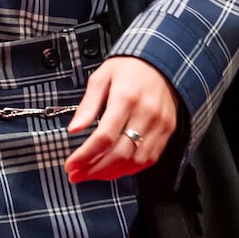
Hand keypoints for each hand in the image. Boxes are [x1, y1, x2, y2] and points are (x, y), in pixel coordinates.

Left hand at [65, 56, 180, 183]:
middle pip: (119, 153)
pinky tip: (114, 169)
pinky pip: (149, 159)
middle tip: (76, 175)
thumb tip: (74, 129)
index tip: (70, 165)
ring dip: (110, 173)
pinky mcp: (168, 130)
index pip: (104, 137)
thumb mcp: (102, 77)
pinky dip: (129, 169)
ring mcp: (159, 124)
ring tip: (91, 174)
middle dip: (94, 169)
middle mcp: (145, 114)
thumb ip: (87, 104)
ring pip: (134, 161)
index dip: (85, 156)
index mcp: (126, 98)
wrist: (162, 62)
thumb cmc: (128, 68)